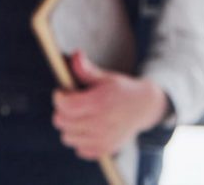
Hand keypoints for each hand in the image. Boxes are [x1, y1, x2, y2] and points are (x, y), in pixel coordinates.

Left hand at [51, 51, 168, 160]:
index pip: (65, 105)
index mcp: (99, 102)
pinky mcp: (105, 149)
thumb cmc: (121, 89)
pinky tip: (87, 128)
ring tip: (78, 116)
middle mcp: (101, 123)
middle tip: (70, 104)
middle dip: (61, 111)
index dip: (59, 97)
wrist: (144, 107)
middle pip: (62, 122)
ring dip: (68, 127)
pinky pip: (79, 149)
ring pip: (67, 137)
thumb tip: (75, 54)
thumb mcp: (105, 77)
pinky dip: (80, 140)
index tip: (62, 92)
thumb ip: (86, 69)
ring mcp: (103, 139)